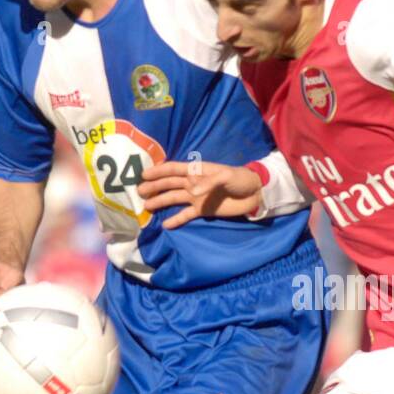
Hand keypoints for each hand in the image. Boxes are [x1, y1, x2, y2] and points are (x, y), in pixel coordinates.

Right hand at [138, 161, 263, 227]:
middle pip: (170, 184)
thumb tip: (192, 191)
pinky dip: (176, 220)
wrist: (254, 194)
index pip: (174, 169)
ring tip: (146, 206)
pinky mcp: (202, 210)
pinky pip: (186, 215)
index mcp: (197, 170)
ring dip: (160, 201)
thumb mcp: (227, 175)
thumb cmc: (240, 179)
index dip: (159, 171)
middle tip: (138, 192)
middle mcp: (193, 183)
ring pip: (174, 198)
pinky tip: (165, 224)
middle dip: (154, 187)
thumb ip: (209, 182)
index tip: (143, 174)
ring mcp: (197, 197)